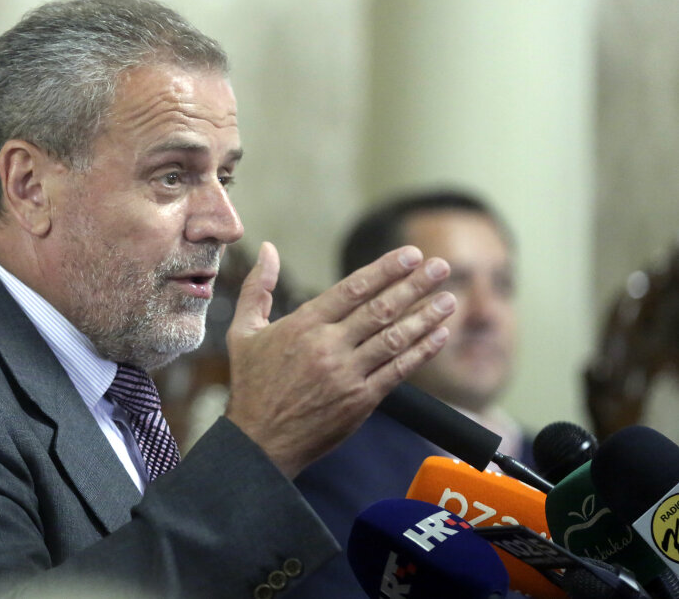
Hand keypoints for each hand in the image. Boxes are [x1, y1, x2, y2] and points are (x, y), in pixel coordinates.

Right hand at [223, 241, 454, 477]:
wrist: (259, 441)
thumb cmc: (251, 384)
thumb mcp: (243, 331)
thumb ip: (258, 288)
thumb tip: (267, 249)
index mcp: (303, 325)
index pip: (353, 288)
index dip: (386, 269)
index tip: (411, 255)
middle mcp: (328, 346)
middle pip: (380, 309)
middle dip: (415, 285)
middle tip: (441, 266)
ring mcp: (347, 374)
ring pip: (394, 338)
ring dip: (425, 316)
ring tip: (449, 299)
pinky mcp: (361, 401)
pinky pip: (398, 371)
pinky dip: (421, 351)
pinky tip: (439, 335)